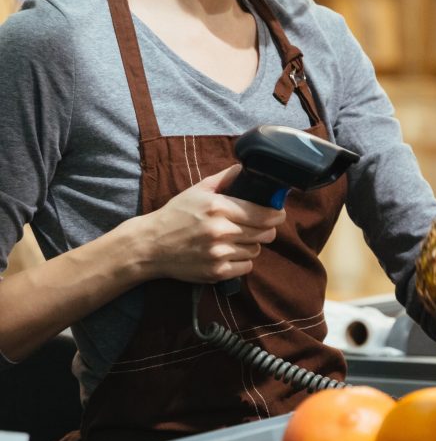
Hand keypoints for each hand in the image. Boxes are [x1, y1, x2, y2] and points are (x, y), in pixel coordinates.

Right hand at [140, 164, 285, 282]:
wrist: (151, 245)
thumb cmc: (175, 215)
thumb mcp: (197, 190)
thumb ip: (224, 178)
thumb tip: (246, 168)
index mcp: (218, 207)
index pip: (263, 213)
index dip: (276, 214)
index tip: (278, 213)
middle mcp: (221, 230)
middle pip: (264, 233)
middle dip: (266, 229)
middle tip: (259, 226)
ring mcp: (219, 253)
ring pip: (255, 250)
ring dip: (251, 245)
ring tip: (237, 239)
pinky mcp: (216, 272)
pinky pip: (246, 267)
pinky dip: (242, 261)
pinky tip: (230, 253)